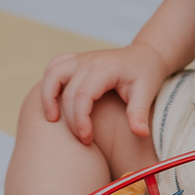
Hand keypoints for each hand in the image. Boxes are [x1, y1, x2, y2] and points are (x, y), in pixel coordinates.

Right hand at [41, 42, 168, 144]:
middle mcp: (89, 60)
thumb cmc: (146, 74)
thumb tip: (140, 133)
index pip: (82, 96)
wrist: (145, 55)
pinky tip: (54, 101)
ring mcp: (81, 58)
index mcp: (105, 68)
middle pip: (67, 92)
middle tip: (82, 139)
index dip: (80, 120)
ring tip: (53, 121)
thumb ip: (140, 112)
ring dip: (47, 97)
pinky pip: (54, 66)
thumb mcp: (146, 92)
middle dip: (70, 120)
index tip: (87, 139)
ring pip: (52, 74)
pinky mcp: (76, 60)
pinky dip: (48, 82)